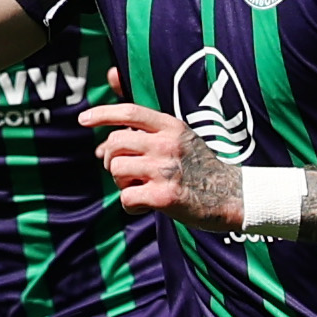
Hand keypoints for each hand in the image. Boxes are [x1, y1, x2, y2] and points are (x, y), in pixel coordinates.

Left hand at [81, 102, 242, 230]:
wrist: (233, 198)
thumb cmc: (200, 169)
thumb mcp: (180, 138)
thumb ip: (147, 128)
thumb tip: (103, 133)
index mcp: (171, 126)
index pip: (129, 111)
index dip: (102, 113)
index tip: (83, 119)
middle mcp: (167, 144)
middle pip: (115, 143)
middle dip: (111, 158)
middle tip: (125, 171)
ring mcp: (165, 170)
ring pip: (116, 170)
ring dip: (121, 182)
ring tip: (138, 187)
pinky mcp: (164, 196)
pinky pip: (126, 197)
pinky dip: (130, 205)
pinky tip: (145, 205)